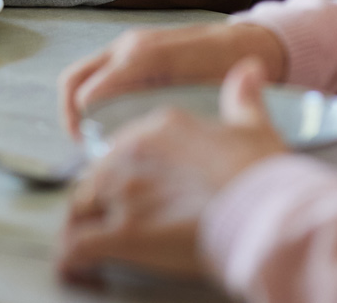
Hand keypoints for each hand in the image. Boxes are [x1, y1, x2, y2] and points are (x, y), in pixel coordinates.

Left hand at [58, 58, 286, 284]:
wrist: (263, 209)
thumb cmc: (259, 172)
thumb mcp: (253, 125)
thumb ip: (243, 96)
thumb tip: (250, 68)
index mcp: (161, 124)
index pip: (120, 145)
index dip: (123, 172)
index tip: (134, 191)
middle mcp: (134, 152)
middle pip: (95, 175)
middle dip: (100, 200)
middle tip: (114, 223)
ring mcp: (125, 191)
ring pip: (79, 206)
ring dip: (85, 227)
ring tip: (94, 248)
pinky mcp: (124, 233)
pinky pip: (76, 246)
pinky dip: (73, 259)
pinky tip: (81, 268)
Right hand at [59, 21, 287, 137]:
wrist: (247, 42)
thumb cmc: (229, 68)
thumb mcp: (206, 93)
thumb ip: (170, 110)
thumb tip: (132, 135)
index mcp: (143, 55)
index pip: (90, 94)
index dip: (86, 129)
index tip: (99, 156)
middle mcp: (128, 46)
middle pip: (73, 82)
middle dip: (71, 119)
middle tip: (87, 150)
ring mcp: (127, 46)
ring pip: (80, 79)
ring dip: (78, 111)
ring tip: (97, 143)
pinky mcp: (131, 53)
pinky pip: (97, 76)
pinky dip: (93, 101)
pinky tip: (114, 127)